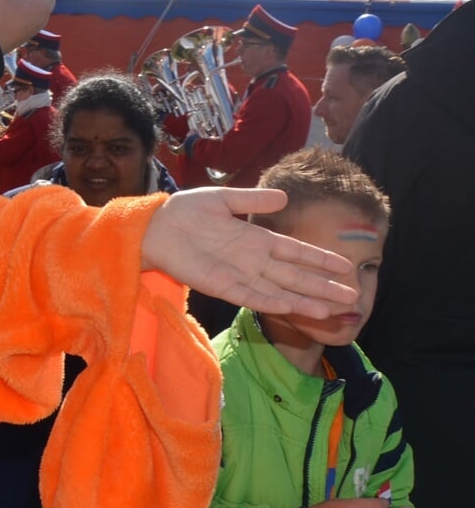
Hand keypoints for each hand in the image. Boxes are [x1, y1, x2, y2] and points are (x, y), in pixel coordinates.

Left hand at [142, 188, 354, 316]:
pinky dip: (272, 302)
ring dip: (305, 300)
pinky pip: (251, 297)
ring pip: (280, 290)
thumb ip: (253, 200)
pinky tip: (293, 307)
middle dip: (323, 286)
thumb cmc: (185, 211)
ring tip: (332, 310)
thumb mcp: (223, 198)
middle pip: (295, 276)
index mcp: (256, 239)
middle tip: (352, 297)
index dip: (320, 260)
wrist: (154, 226)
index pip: (296, 252)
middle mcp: (253, 260)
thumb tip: (284, 197)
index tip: (346, 268)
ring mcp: (239, 275)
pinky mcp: (221, 286)